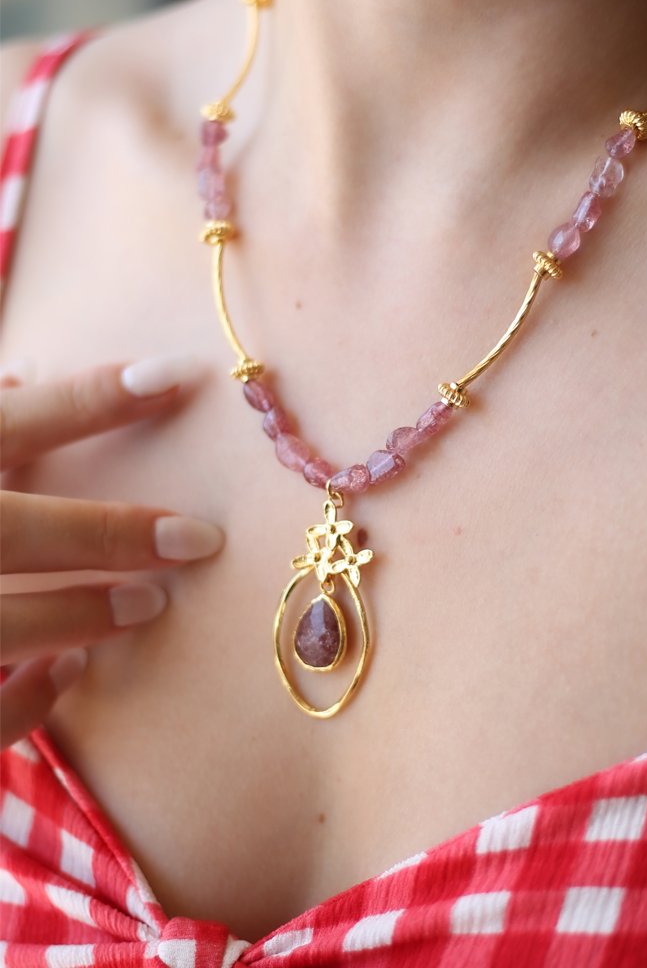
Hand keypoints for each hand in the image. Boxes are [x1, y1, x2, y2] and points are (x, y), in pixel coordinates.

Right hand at [0, 356, 223, 749]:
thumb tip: (25, 375)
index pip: (7, 422)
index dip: (92, 397)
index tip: (180, 374)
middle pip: (13, 529)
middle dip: (108, 534)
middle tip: (198, 538)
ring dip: (79, 616)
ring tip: (149, 607)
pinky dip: (25, 701)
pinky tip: (71, 673)